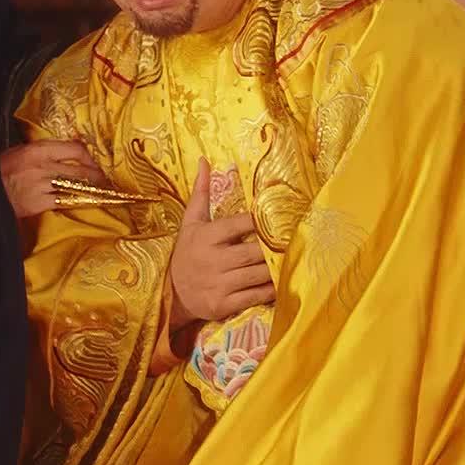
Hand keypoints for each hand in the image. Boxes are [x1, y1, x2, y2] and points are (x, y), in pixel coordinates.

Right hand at [0, 140, 104, 218]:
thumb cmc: (1, 170)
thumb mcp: (21, 151)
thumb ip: (44, 152)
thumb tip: (66, 153)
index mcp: (38, 149)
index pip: (74, 149)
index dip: (89, 156)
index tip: (94, 162)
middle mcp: (43, 166)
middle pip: (79, 169)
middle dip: (96, 176)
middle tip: (104, 179)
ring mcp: (42, 185)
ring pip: (75, 186)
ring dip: (89, 189)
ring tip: (99, 191)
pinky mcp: (39, 202)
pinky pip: (64, 201)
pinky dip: (74, 201)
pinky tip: (82, 202)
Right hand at [169, 158, 275, 328]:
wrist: (169, 294)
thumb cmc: (185, 253)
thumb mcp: (190, 223)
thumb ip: (201, 193)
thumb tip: (204, 160)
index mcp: (207, 236)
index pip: (241, 224)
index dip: (262, 222)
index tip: (280, 218)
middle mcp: (213, 260)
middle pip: (255, 252)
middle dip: (275, 248)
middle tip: (294, 241)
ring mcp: (219, 284)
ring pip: (258, 274)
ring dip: (277, 269)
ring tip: (292, 260)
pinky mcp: (224, 305)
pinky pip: (255, 296)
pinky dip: (270, 291)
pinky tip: (280, 283)